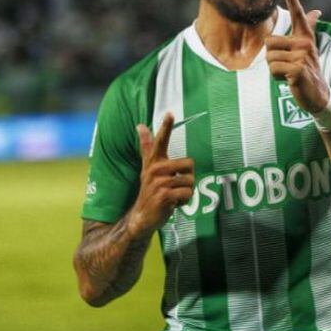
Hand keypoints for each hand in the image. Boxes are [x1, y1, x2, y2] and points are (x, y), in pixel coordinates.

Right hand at [126, 113, 194, 235]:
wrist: (142, 216)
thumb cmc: (151, 190)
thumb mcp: (148, 168)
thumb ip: (147, 147)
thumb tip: (140, 125)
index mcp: (154, 161)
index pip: (160, 141)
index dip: (166, 127)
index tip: (170, 113)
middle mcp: (155, 169)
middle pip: (189, 164)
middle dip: (187, 178)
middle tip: (174, 187)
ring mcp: (159, 183)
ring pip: (190, 181)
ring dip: (185, 192)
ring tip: (172, 196)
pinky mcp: (164, 196)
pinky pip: (187, 193)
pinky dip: (184, 201)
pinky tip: (172, 204)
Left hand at [266, 0, 327, 113]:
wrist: (318, 95)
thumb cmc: (308, 70)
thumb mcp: (308, 48)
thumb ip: (310, 28)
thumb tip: (316, 11)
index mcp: (305, 37)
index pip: (298, 14)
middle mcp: (305, 43)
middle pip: (269, 41)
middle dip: (271, 57)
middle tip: (287, 66)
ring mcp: (302, 56)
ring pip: (269, 58)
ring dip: (274, 69)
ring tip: (289, 74)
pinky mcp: (298, 69)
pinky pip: (274, 69)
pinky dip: (277, 78)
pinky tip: (289, 81)